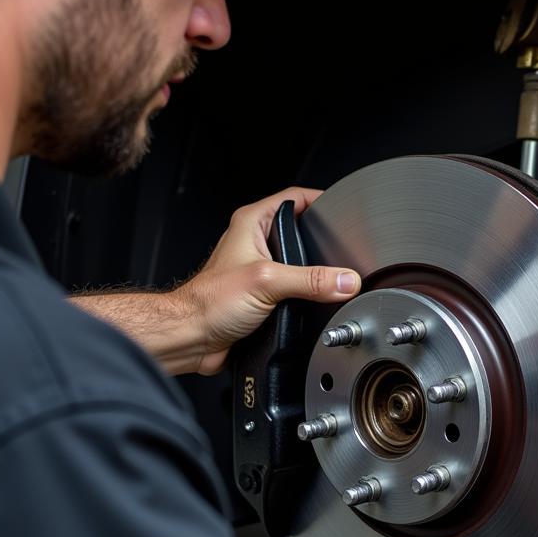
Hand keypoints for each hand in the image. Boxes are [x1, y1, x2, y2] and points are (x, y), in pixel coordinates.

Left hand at [174, 188, 359, 374]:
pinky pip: (295, 291)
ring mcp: (261, 270)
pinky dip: (307, 297)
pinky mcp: (264, 296)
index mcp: (252, 224)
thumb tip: (344, 280)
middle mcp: (255, 244)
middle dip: (323, 242)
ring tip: (329, 279)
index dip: (321, 199)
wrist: (193, 338)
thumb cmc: (208, 303)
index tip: (344, 207)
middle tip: (342, 249)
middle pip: (302, 233)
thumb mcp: (267, 282)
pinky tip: (313, 303)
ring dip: (315, 275)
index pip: (295, 198)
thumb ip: (310, 280)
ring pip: (300, 265)